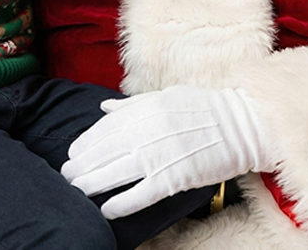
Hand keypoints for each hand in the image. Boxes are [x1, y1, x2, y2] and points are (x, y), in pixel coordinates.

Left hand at [61, 86, 273, 218]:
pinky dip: (121, 203)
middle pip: (105, 151)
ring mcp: (160, 155)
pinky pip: (140, 194)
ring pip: (116, 172)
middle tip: (67, 175)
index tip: (72, 152)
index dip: (85, 142)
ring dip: (92, 183)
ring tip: (77, 190)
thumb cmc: (203, 109)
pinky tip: (107, 209)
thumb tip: (104, 108)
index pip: (105, 128)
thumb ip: (132, 104)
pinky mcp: (174, 178)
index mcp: (145, 109)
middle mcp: (148, 131)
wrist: (240, 125)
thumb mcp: (165, 97)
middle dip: (81, 164)